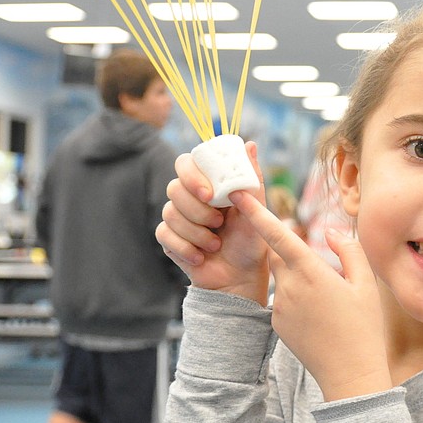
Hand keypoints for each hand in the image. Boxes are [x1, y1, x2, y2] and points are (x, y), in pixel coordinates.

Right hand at [155, 141, 269, 302]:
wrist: (240, 278)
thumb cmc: (252, 242)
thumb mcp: (257, 209)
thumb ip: (252, 177)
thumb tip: (250, 143)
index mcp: (209, 185)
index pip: (185, 163)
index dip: (192, 176)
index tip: (209, 194)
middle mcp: (190, 198)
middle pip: (174, 188)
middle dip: (197, 209)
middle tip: (217, 222)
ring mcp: (177, 218)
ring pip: (169, 212)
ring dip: (196, 232)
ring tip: (215, 243)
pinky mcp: (169, 240)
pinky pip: (164, 234)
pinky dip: (185, 248)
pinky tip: (200, 257)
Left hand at [230, 190, 391, 401]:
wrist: (350, 375)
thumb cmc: (364, 328)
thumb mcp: (366, 284)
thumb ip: (348, 250)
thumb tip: (330, 233)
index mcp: (311, 272)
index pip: (277, 235)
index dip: (256, 212)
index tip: (240, 194)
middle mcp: (289, 287)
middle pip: (280, 254)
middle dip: (291, 249)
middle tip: (320, 267)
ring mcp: (280, 307)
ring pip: (282, 277)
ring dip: (298, 277)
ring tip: (328, 302)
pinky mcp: (276, 323)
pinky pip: (282, 298)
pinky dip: (296, 297)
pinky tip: (319, 317)